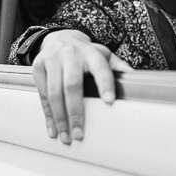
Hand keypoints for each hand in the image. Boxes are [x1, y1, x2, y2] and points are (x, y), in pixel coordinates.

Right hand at [32, 29, 132, 143]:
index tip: (109, 102)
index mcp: (90, 52)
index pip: (100, 68)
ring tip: (66, 137)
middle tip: (80, 134)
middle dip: (76, 112)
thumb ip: (118, 68)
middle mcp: (70, 54)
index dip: (105, 84)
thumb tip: (138, 82)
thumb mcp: (103, 55)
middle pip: (72, 85)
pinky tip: (53, 129)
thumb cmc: (86, 53)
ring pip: (54, 92)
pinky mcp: (37, 67)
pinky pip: (42, 95)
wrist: (59, 38)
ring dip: (60, 118)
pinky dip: (48, 115)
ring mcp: (52, 60)